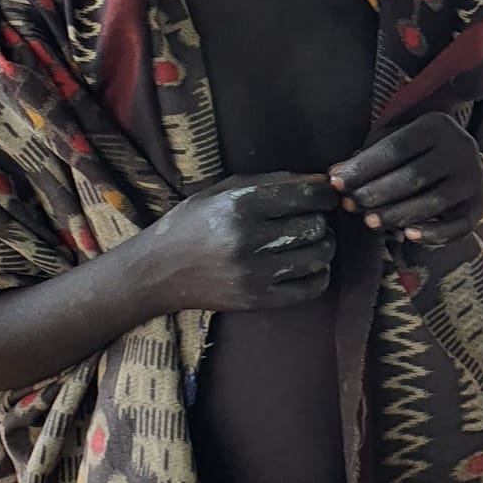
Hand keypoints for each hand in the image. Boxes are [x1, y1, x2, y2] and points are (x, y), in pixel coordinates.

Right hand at [154, 173, 337, 311]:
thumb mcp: (221, 190)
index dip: (324, 194)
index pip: (305, 197)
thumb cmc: (191, 223)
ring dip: (323, 245)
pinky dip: (319, 275)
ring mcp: (254, 274)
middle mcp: (249, 240)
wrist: (157, 270)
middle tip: (312, 218)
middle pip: (314, 226)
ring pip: (317, 257)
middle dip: (320, 219)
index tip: (325, 195)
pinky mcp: (257, 300)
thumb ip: (269, 182)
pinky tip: (311, 265)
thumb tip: (318, 182)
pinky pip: (309, 289)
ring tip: (313, 240)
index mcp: (240, 206)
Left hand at [329, 114, 482, 244]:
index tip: (336, 182)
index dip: (363, 168)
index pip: (395, 149)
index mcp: (437, 126)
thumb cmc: (417, 150)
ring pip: (433, 202)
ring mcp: (472, 179)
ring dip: (397, 214)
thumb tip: (334, 174)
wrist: (463, 159)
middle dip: (377, 193)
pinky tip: (407, 235)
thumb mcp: (396, 140)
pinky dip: (432, 233)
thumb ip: (367, 155)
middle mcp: (460, 149)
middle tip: (350, 205)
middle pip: (413, 176)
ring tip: (369, 221)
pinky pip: (456, 225)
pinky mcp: (478, 206)